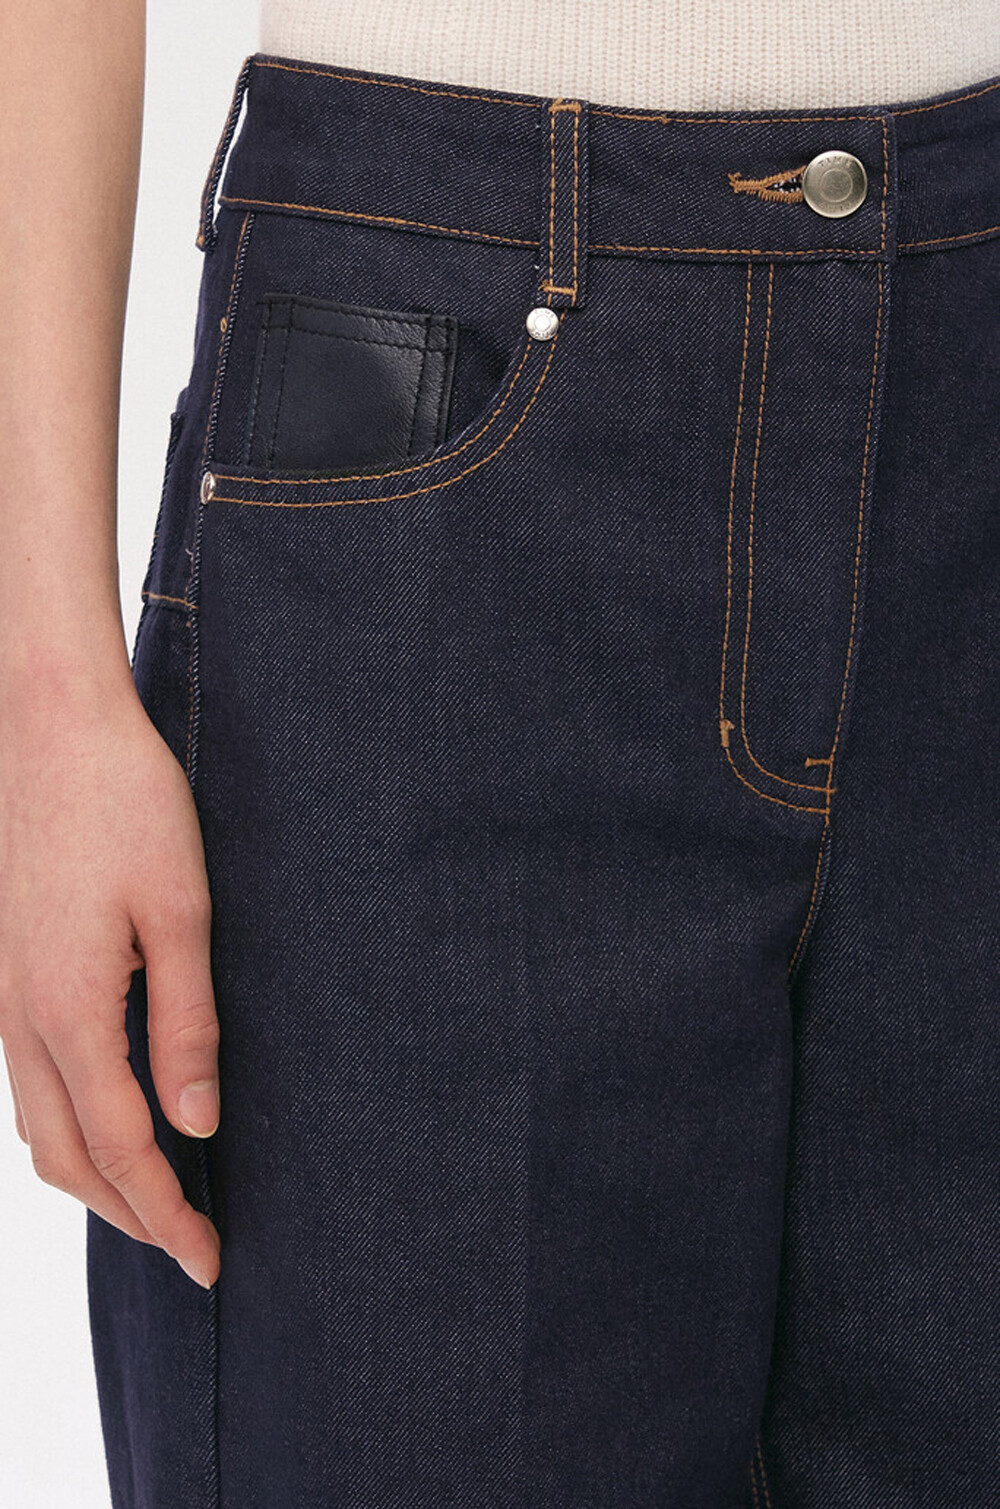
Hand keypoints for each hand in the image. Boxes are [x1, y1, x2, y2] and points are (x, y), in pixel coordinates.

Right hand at [0, 672, 220, 1288]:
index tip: (210, 1260)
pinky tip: (110, 1116)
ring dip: (94, 1175)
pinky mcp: (6, 971)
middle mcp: (18, 1017)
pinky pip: (26, 1081)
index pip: (121, 1149)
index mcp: (68, 1009)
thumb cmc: (126, 804)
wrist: (49, 724)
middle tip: (193, 1244)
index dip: (166, 1215)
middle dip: (129, 1213)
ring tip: (158, 1197)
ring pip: (36, 1124)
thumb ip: (186, 1024)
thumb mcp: (180, 912)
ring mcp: (2, 996)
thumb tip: (197, 1126)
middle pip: (65, 1156)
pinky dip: (69, 1125)